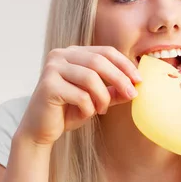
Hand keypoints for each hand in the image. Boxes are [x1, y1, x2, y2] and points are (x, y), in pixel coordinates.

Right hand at [17, 46, 141, 147]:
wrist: (41, 130)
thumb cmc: (68, 111)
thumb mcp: (96, 99)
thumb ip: (113, 91)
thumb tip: (136, 86)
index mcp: (73, 53)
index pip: (106, 51)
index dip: (125, 65)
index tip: (139, 80)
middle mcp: (60, 55)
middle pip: (99, 62)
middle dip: (120, 79)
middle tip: (132, 95)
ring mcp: (52, 68)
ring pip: (90, 78)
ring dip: (103, 97)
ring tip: (102, 110)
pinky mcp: (48, 86)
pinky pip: (80, 95)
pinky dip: (88, 107)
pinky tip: (86, 114)